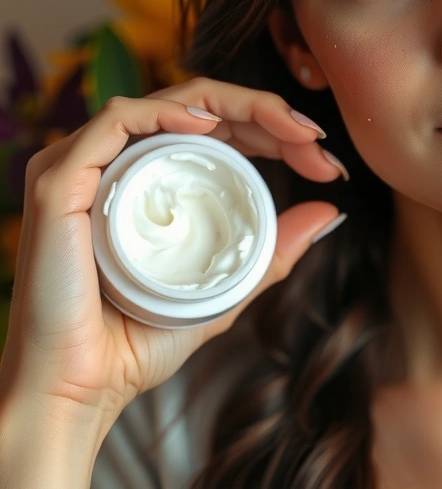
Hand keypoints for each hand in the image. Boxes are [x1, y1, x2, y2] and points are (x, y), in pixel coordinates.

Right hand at [0, 77, 347, 420]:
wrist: (82, 389)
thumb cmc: (139, 340)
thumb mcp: (226, 286)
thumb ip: (271, 249)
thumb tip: (328, 213)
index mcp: (150, 178)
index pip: (217, 127)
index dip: (275, 128)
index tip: (325, 161)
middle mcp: (117, 162)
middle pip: (200, 107)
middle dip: (270, 114)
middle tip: (318, 144)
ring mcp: (86, 166)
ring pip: (168, 103)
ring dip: (239, 107)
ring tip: (291, 134)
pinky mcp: (61, 180)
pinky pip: (115, 120)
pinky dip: (166, 113)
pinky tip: (211, 125)